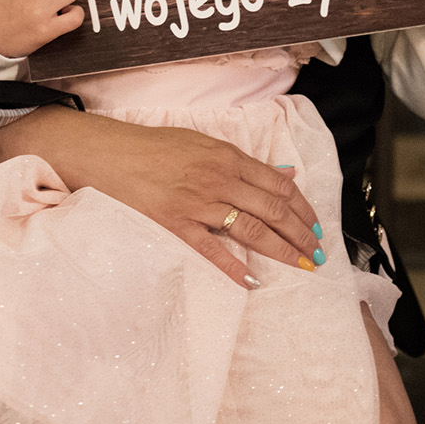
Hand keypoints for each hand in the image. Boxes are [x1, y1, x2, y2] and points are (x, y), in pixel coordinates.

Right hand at [0, 107, 323, 289]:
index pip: (278, 184)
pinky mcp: (175, 222)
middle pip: (273, 209)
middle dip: (301, 234)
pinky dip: (234, 267)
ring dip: (281, 250)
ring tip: (299, 265)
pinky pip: (211, 249)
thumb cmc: (151, 147)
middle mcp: (218, 177)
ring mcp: (198, 202)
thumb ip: (241, 161)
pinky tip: (251, 281)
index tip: (316, 225)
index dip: (302, 208)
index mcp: (227, 155)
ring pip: (252, 229)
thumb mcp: (200, 142)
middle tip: (317, 254)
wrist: (107, 153)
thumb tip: (284, 173)